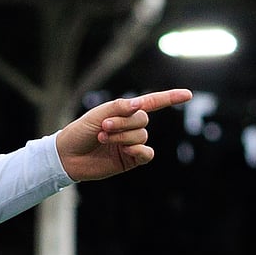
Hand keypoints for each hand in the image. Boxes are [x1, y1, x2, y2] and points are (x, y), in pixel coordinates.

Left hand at [56, 89, 191, 181]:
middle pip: (143, 119)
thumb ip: (119, 108)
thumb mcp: (96, 114)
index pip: (151, 103)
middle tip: (103, 126)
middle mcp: (130, 127)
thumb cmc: (79, 132)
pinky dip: (139, 150)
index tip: (188, 94)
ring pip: (141, 135)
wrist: (67, 156)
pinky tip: (126, 151)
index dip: (170, 98)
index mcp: (123, 112)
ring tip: (102, 138)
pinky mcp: (130, 160)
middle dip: (123, 122)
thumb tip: (140, 104)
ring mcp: (131, 144)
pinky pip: (146, 153)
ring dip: (122, 136)